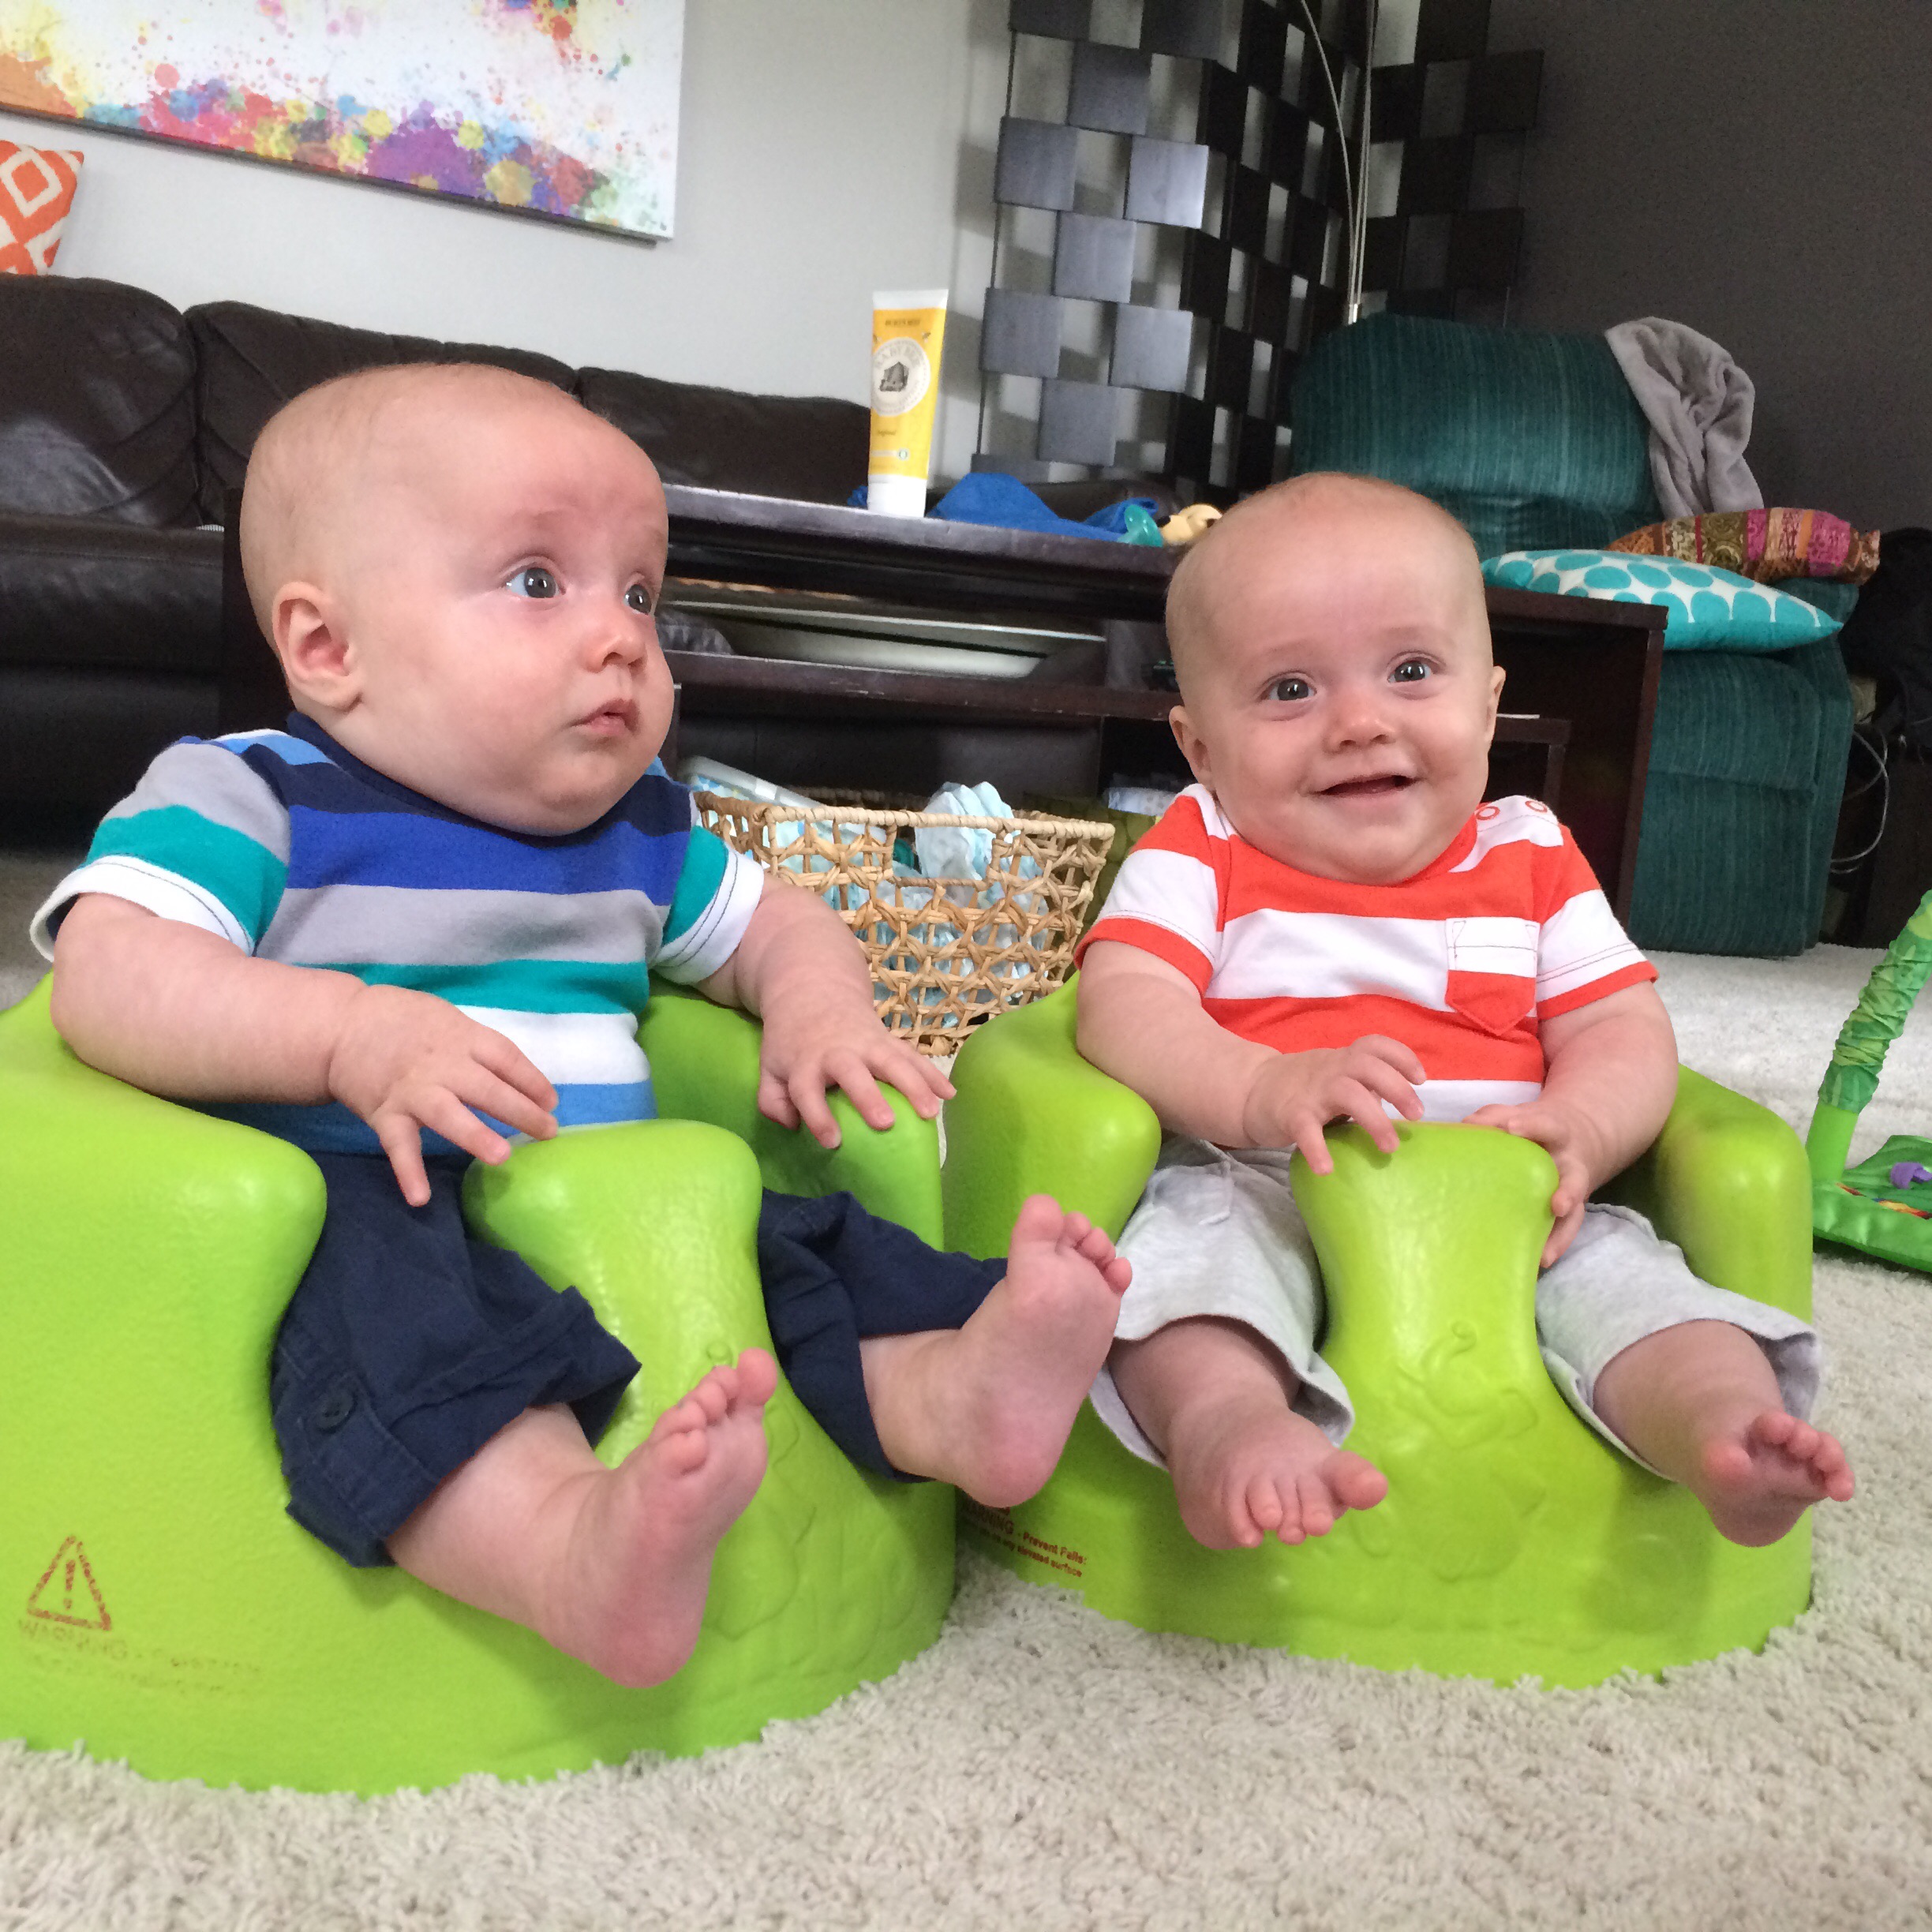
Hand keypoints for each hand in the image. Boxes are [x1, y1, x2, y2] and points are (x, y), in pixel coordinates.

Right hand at [326, 984, 558, 1204]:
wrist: (341, 1026)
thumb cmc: (404, 1022)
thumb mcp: (447, 1019)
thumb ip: (478, 1046)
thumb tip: (517, 1077)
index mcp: (462, 1037)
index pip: (506, 1058)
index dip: (532, 1080)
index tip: (551, 1102)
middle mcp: (442, 1064)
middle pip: (487, 1088)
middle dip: (521, 1111)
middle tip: (547, 1132)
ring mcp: (413, 1090)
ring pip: (448, 1114)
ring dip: (475, 1135)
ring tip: (502, 1156)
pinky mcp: (385, 1113)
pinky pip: (398, 1145)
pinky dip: (408, 1171)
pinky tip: (421, 1198)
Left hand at [755, 992, 954, 1147]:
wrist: (814, 991)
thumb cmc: (792, 1042)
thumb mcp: (770, 1067)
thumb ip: (772, 1101)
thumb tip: (792, 1126)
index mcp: (805, 1062)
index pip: (807, 1090)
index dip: (818, 1116)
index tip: (832, 1141)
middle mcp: (837, 1052)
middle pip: (853, 1073)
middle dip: (870, 1097)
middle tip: (885, 1123)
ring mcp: (866, 1043)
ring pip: (892, 1062)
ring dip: (913, 1086)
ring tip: (931, 1112)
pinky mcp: (887, 1040)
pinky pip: (913, 1056)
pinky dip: (932, 1074)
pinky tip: (950, 1094)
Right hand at [1241, 1036, 1425, 1170]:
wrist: (1251, 1090)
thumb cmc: (1306, 1087)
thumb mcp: (1336, 1076)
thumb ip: (1367, 1086)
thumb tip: (1402, 1107)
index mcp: (1344, 1060)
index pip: (1376, 1045)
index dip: (1401, 1057)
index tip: (1420, 1078)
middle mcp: (1331, 1069)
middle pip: (1369, 1066)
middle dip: (1398, 1088)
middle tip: (1417, 1115)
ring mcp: (1312, 1091)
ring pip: (1348, 1094)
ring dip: (1374, 1119)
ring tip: (1389, 1148)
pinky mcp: (1291, 1114)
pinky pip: (1306, 1130)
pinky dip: (1318, 1149)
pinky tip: (1326, 1168)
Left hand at [1460, 1095, 1605, 1265]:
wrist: (1576, 1138)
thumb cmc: (1534, 1128)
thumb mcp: (1518, 1115)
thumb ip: (1494, 1117)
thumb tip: (1465, 1127)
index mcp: (1556, 1134)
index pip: (1547, 1125)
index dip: (1532, 1125)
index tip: (1513, 1127)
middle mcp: (1570, 1166)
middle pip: (1575, 1179)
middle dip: (1568, 1193)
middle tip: (1558, 1206)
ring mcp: (1571, 1193)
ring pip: (1574, 1215)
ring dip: (1560, 1235)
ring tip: (1544, 1256)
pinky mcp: (1566, 1214)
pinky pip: (1562, 1232)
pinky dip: (1552, 1247)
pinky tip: (1537, 1262)